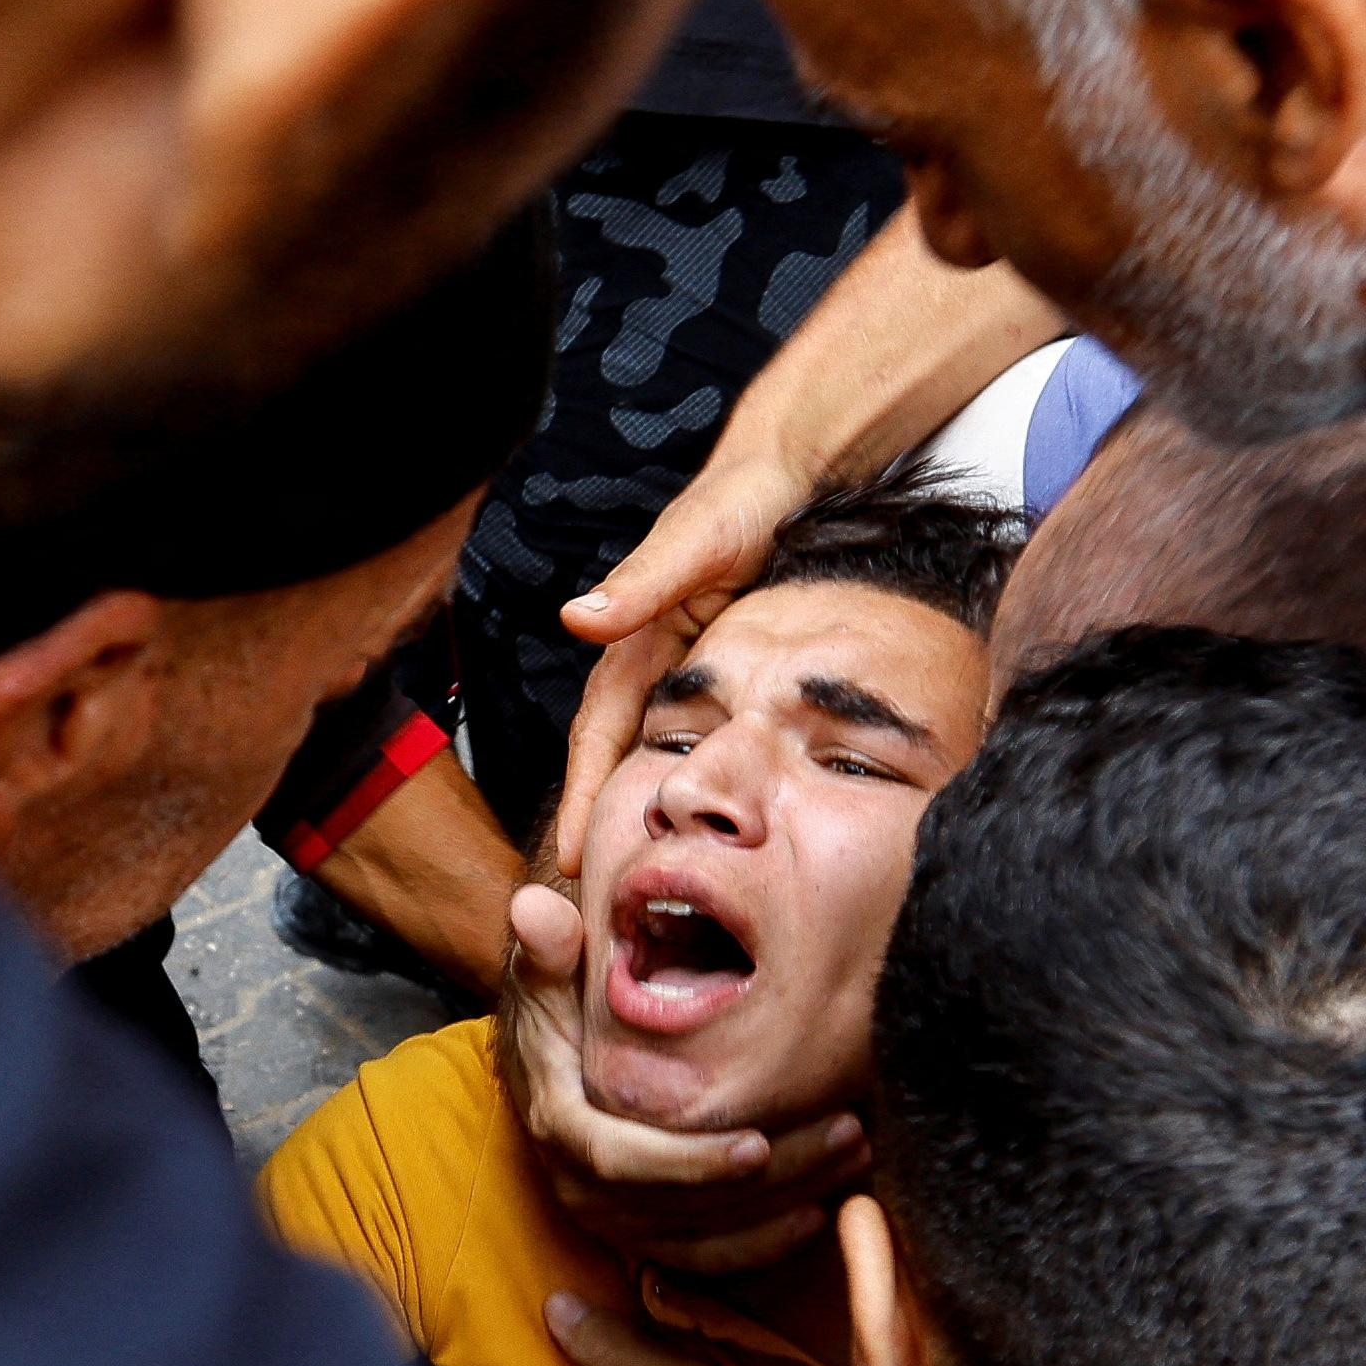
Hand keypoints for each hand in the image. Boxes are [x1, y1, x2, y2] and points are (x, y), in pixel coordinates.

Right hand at [494, 884, 867, 1270]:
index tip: (758, 1144)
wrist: (551, 1047)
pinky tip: (824, 1211)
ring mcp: (616, 1217)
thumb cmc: (561, 997)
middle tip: (847, 1131)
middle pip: (682, 1204)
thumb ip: (546, 943)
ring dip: (787, 1203)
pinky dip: (767, 1242)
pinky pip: (711, 1258)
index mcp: (560, 1123)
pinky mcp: (648, 1231)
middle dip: (772, 1177)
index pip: (622, 1160)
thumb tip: (536, 909)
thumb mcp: (548, 966)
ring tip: (856, 1154)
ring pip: (707, 1235)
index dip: (691, 1162)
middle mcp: (581, 1186)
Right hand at [549, 447, 809, 877]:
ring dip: (648, 807)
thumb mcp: (695, 541)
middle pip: (620, 755)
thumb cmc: (742, 497)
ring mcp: (687, 670)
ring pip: (659, 752)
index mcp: (635, 641)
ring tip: (647, 873)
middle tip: (600, 894)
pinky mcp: (723, 671)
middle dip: (605, 819)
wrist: (792, 471)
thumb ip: (641, 582)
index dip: (582, 794)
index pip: (598, 732)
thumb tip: (577, 619)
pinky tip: (707, 817)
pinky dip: (694, 778)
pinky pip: (701, 736)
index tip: (573, 854)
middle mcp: (653, 662)